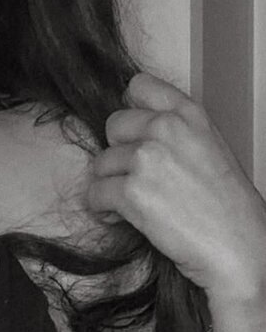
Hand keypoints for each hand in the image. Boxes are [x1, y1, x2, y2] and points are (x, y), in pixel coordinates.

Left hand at [86, 72, 265, 300]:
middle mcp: (165, 128)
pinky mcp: (130, 192)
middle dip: (118, 154)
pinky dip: (103, 210)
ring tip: (131, 204)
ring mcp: (145, 158)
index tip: (133, 134)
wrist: (236, 245)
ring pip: (100, 164)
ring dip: (109, 185)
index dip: (131, 112)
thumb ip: (175, 133)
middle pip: (112, 126)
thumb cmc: (226, 207)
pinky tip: (123, 218)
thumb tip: (136, 136)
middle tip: (134, 178)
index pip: (139, 86)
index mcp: (188, 114)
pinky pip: (95, 194)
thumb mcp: (208, 149)